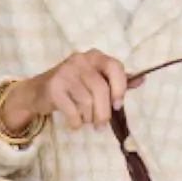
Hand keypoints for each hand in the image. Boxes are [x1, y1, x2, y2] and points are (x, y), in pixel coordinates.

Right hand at [5, 50, 130, 130]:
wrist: (38, 91)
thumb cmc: (74, 86)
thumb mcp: (95, 79)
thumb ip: (118, 80)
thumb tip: (143, 78)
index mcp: (95, 56)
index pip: (115, 67)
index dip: (120, 88)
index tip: (118, 105)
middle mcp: (80, 60)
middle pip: (101, 90)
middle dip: (103, 112)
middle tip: (100, 124)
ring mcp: (66, 72)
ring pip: (87, 102)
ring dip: (88, 118)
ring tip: (85, 119)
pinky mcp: (54, 87)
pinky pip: (73, 112)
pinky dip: (76, 122)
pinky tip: (74, 122)